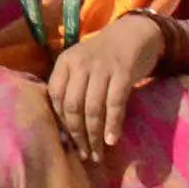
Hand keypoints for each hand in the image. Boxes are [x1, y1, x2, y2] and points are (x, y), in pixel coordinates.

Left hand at [45, 11, 169, 162]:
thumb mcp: (81, 65)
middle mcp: (80, 64)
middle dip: (77, 135)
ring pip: (92, 109)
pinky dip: (113, 125)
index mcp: (65, 62)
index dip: (61, 121)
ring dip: (94, 136)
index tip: (68, 140)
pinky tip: (112, 141)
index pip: (55, 96)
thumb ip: (72, 87)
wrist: (133, 33)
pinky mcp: (123, 73)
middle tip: (84, 154)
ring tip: (97, 154)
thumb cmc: (104, 56)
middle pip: (73, 106)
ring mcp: (102, 68)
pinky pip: (115, 104)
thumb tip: (66, 128)